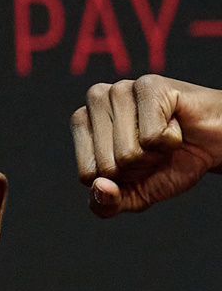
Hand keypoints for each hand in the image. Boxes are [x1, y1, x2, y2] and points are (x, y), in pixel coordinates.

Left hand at [70, 75, 221, 217]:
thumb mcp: (132, 195)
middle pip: (106, 165)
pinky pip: (151, 138)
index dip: (118, 179)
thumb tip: (100, 188)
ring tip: (162, 136)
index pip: (87, 175)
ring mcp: (120, 89)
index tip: (135, 162)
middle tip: (152, 149)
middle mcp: (96, 100)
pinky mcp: (149, 85)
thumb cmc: (168, 163)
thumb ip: (105, 205)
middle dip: (137, 167)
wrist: (214, 144)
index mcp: (82, 124)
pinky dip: (170, 140)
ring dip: (153, 154)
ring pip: (127, 153)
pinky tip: (174, 124)